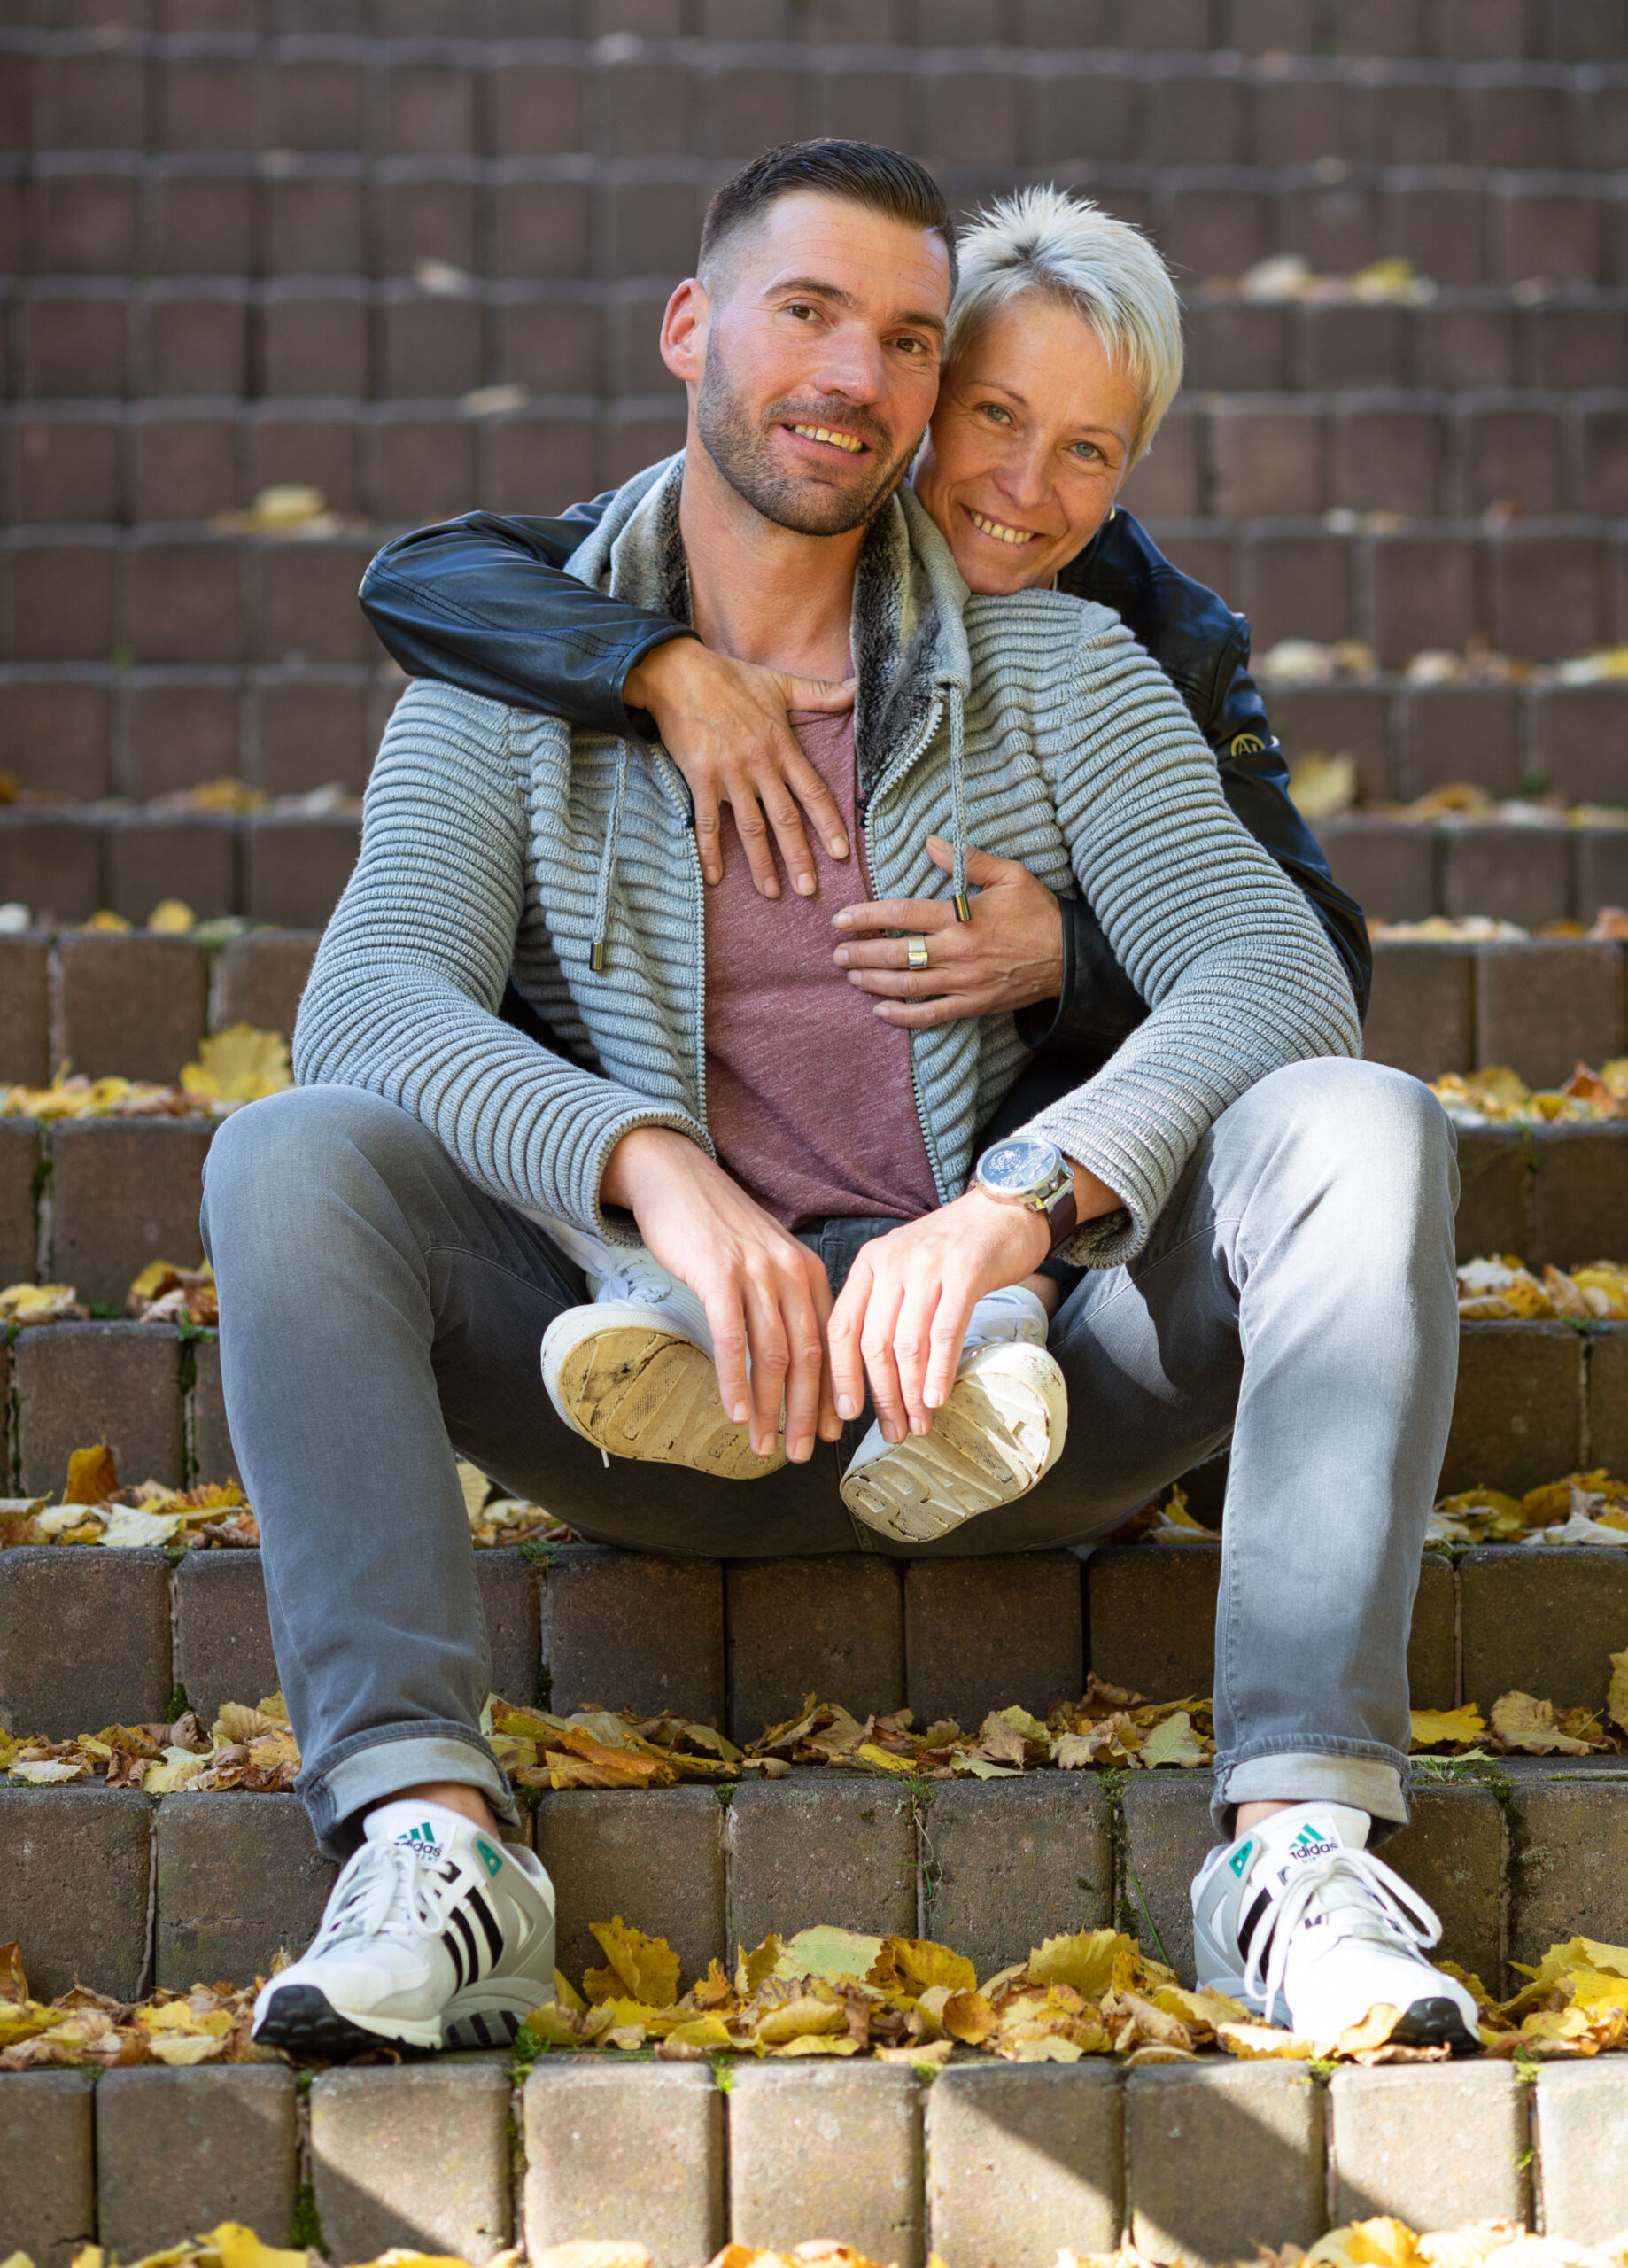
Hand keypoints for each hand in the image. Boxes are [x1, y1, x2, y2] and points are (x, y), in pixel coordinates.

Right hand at [599, 1127, 841, 1461]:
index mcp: (810, 1274)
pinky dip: (736, 1380)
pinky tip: (736, 1411)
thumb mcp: (766, 1259)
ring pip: (773, 1355)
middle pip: (808, 1357)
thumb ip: (784, 1300)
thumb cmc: (718, 1227)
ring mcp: (757, 1274)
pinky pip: (733, 1339)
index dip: (831, 1393)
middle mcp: (792, 1274)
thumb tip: (792, 1356)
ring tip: (764, 1444)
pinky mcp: (720, 1275)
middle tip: (800, 1453)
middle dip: (805, 1413)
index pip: (830, 1345)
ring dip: (770, 1407)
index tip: (828, 1432)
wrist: (677, 1179)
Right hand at [624, 639, 855, 900]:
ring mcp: (729, 775)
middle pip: (785, 819)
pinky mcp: (700, 779)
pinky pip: (707, 823)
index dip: (828, 825)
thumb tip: (858, 687)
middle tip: (809, 890)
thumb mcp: (780, 683)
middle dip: (799, 857)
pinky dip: (711, 851)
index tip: (841, 854)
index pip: (814, 792)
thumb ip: (820, 693)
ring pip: (751, 828)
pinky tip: (716, 878)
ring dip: (762, 864)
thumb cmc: (731, 679)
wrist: (680, 674)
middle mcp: (760, 765)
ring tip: (772, 893)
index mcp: (782, 747)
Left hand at [827, 1161, 1122, 1440]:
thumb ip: (886, 1307)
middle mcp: (891, 1262)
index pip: (841, 1327)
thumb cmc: (955, 1247)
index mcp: (869, 1264)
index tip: (845, 1413)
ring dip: (910, 1392)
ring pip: (907, 1343)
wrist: (1005, 1208)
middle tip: (893, 1430)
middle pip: (873, 1343)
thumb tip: (875, 1374)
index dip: (841, 1375)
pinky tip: (937, 1396)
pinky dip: (938, 1370)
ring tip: (919, 1422)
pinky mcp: (964, 1272)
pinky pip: (944, 1331)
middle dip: (881, 1395)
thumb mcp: (906, 1267)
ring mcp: (927, 1265)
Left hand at [831, 837, 1064, 1026]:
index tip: (840, 920)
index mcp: (961, 917)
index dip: (866, 917)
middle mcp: (957, 952)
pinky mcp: (972, 1004)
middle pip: (896, 955)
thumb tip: (932, 843)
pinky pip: (931, 1015)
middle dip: (861, 955)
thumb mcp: (1011, 876)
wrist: (1070, 958)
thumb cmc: (1039, 913)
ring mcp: (963, 982)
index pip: (902, 915)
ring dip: (874, 983)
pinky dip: (903, 1016)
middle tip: (837, 953)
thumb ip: (969, 860)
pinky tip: (881, 1010)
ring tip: (851, 976)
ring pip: (907, 986)